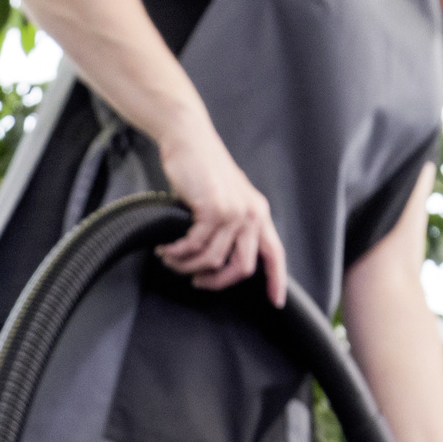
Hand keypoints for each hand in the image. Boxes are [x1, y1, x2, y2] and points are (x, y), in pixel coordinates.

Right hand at [150, 120, 287, 306]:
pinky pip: (194, 245)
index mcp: (258, 213)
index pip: (275, 254)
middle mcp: (252, 214)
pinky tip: (166, 248)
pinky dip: (178, 252)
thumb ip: (230, 225)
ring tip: (172, 260)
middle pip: (242, 267)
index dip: (276, 281)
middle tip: (198, 282)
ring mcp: (234, 211)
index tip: (275, 303)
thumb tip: (218, 261)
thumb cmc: (201, 169)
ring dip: (188, 266)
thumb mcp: (225, 198)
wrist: (188, 138)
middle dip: (217, 282)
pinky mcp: (213, 208)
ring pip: (214, 260)